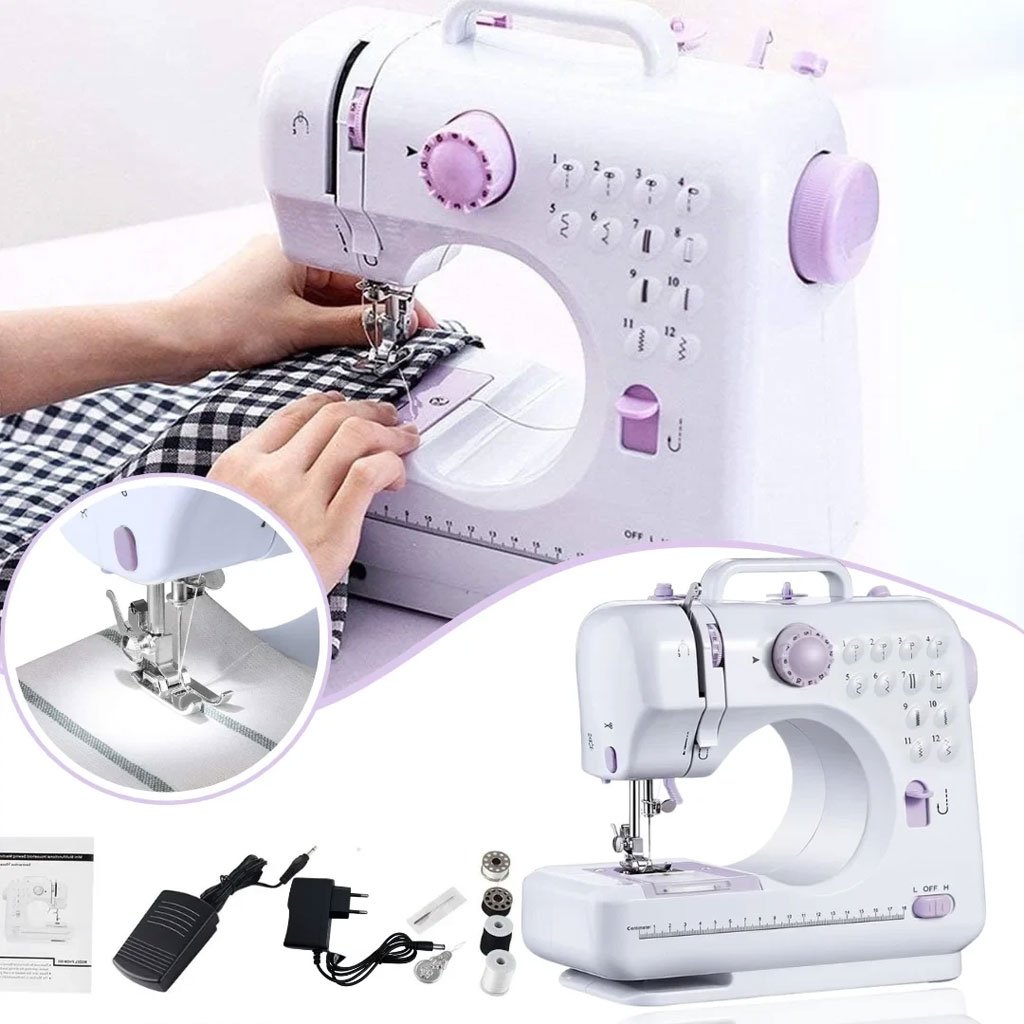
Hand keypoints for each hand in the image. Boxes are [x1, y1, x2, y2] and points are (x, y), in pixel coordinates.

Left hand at [166, 236, 436, 382]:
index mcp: (298, 245)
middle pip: (352, 282)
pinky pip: (314, 309)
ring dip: (355, 322)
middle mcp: (289, 254)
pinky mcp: (270, 299)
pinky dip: (332, 327)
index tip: (417, 320)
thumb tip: (392, 325)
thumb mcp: (300, 327)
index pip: (365, 266)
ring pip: (334, 298)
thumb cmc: (221, 324)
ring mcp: (278, 277)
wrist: (173, 341)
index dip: (395, 296)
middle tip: (403, 339)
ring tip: (378, 346)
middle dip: (378, 311)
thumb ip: (352, 326)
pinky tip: (346, 345)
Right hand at [209, 393, 418, 587]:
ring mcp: (301, 500)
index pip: (297, 414)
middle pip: (332, 418)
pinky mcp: (332, 528)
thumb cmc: (239, 566)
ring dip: (389, 432)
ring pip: (355, 436)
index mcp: (241, 466)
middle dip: (370, 411)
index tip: (349, 406)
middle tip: (389, 418)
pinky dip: (390, 464)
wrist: (239, 610)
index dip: (333, 404)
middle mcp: (270, 475)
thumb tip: (299, 457)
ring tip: (404, 439)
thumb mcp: (228, 509)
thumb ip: (257, 481)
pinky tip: (396, 476)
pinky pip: (368, 473)